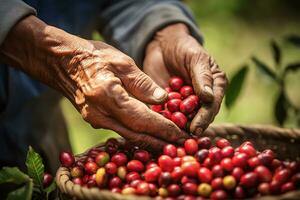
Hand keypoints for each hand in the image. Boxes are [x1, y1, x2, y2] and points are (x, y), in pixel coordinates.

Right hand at [0, 16, 187, 149]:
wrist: (63, 63)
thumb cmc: (93, 57)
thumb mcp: (121, 61)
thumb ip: (142, 83)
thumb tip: (163, 100)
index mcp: (108, 96)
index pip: (143, 119)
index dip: (164, 129)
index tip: (183, 136)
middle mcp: (100, 114)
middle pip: (137, 135)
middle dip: (162, 142)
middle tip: (183, 146)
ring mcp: (95, 120)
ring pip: (129, 137)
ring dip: (151, 142)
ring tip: (172, 144)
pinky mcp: (95, 121)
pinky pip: (121, 132)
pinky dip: (138, 135)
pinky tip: (151, 136)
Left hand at [143, 23, 226, 134]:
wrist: (162, 45)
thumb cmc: (184, 48)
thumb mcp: (196, 58)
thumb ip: (202, 76)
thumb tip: (208, 97)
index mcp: (214, 87)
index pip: (211, 107)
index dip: (204, 118)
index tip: (195, 128)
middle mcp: (201, 99)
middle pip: (198, 117)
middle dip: (189, 127)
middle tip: (179, 136)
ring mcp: (184, 103)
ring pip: (182, 120)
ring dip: (176, 127)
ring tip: (167, 134)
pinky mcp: (169, 105)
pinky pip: (166, 115)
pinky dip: (163, 120)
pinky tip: (157, 125)